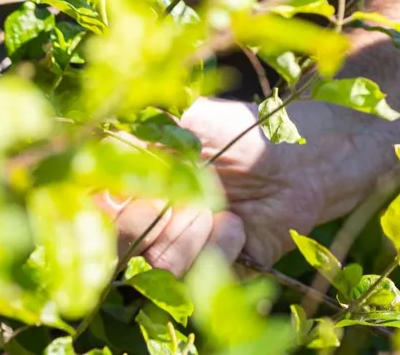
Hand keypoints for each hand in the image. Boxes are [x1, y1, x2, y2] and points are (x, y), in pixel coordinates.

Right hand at [109, 96, 345, 273]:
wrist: (308, 158)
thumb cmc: (250, 131)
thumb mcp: (196, 121)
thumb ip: (147, 134)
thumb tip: (100, 145)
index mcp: (135, 180)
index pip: (92, 205)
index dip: (105, 204)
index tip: (128, 188)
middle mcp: (150, 219)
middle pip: (118, 243)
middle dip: (153, 218)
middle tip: (195, 195)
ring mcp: (181, 247)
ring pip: (156, 264)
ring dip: (189, 234)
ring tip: (223, 209)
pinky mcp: (214, 272)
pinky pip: (198, 278)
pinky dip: (219, 250)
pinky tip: (239, 226)